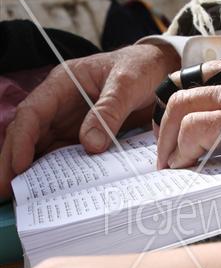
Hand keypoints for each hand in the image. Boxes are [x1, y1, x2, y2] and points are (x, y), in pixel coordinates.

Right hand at [0, 43, 179, 196]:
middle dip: (12, 161)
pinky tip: (50, 193)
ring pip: (40, 148)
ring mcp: (68, 122)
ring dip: (29, 173)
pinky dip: (54, 174)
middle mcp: (59, 105)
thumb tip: (90, 146)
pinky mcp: (81, 136)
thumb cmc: (139, 68)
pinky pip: (62, 156)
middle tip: (3, 191)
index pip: (33, 112)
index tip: (19, 166)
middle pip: (28, 133)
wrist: (158, 72)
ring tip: (19, 199)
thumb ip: (108, 111)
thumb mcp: (126, 84)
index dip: (22, 140)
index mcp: (62, 84)